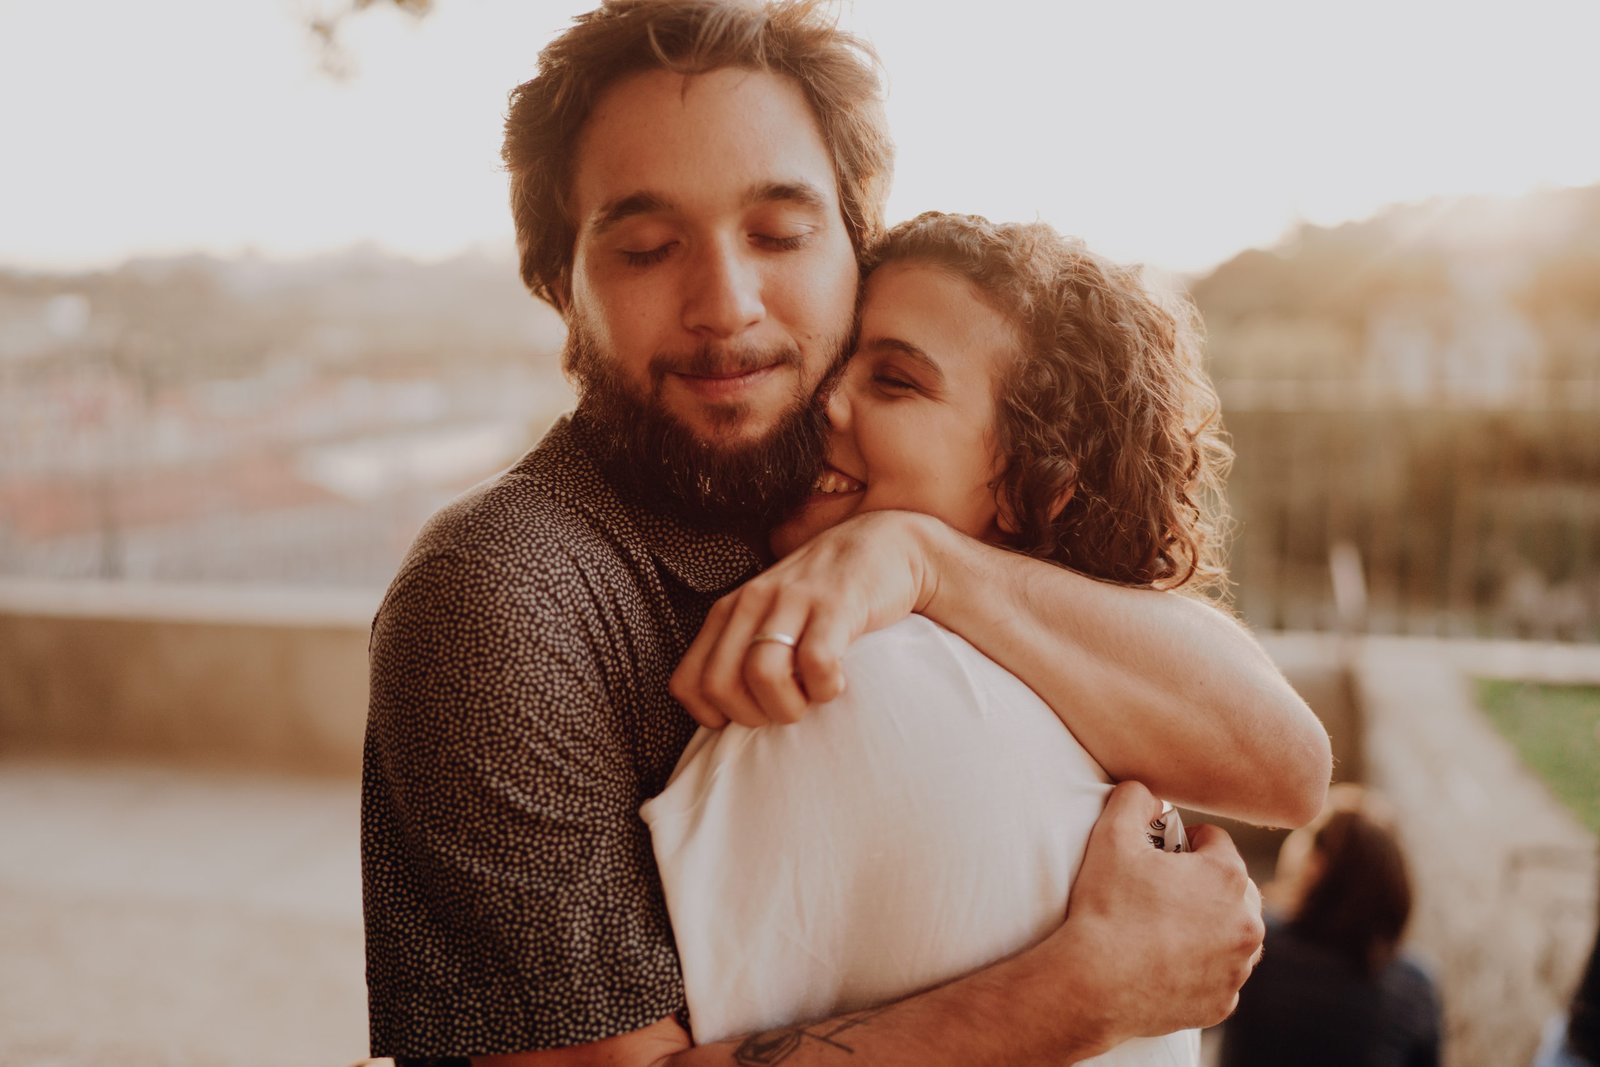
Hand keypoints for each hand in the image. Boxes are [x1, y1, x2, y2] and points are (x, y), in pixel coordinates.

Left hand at [669, 511, 941, 727]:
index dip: (714, 715)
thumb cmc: (823, 593)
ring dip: (788, 706)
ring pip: (762, 674)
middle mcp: (752, 602)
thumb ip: (742, 648)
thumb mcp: (770, 614)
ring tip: (811, 698)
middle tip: (783, 709)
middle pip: (719, 684)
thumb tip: (727, 712)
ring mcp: (793, 600)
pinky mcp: (835, 604)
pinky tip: (837, 681)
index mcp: (729, 611)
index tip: (750, 713)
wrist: (885, 543)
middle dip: (752, 716)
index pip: (687, 682)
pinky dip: (825, 688)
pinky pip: (816, 663)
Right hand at [1049, 781, 1263, 1038]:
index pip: (1215, 841)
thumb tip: (1147, 792)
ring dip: (1210, 926)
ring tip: (1167, 927)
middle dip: (1204, 885)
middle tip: (1162, 891)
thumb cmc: (1105, 907)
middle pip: (1234, 888)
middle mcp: (1247, 923)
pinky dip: (1201, 969)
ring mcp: (1237, 968)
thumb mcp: (1110, 836)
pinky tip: (1166, 963)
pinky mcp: (1223, 1003)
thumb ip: (1134, 798)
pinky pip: (1219, 976)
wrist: (1093, 985)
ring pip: (1233, 934)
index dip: (1183, 842)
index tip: (1158, 855)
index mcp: (1228, 876)